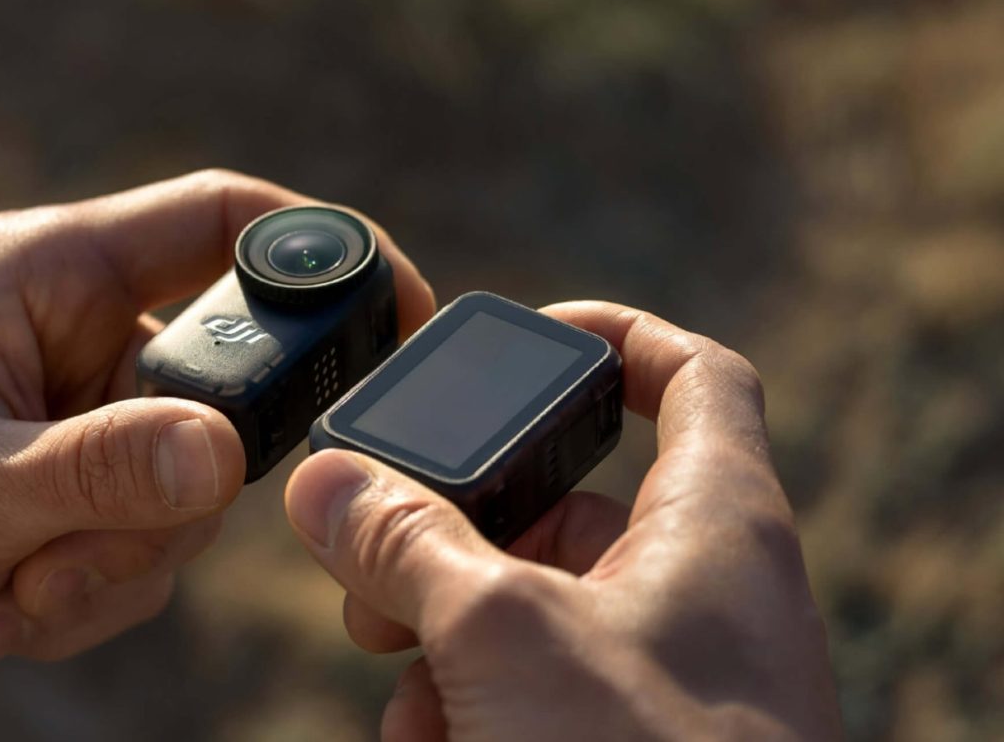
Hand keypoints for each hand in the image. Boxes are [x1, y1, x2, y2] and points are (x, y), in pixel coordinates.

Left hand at [0, 169, 436, 701]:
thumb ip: (99, 471)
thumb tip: (224, 459)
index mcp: (52, 275)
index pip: (222, 222)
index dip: (326, 253)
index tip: (401, 314)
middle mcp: (83, 330)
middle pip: (223, 391)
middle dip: (172, 502)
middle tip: (79, 556)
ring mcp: (91, 410)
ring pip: (192, 485)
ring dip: (117, 565)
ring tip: (14, 596)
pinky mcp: (88, 478)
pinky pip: (152, 536)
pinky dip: (93, 590)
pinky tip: (4, 607)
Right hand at [284, 301, 842, 740]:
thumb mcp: (504, 636)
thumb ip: (406, 544)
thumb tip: (322, 482)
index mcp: (713, 520)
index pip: (690, 373)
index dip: (609, 334)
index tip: (520, 343)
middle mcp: (697, 586)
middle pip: (564, 506)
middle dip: (456, 534)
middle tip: (376, 561)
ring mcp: (665, 671)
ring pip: (530, 612)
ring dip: (443, 638)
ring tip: (399, 682)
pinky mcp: (625, 737)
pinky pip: (535, 690)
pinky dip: (472, 705)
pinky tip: (429, 741)